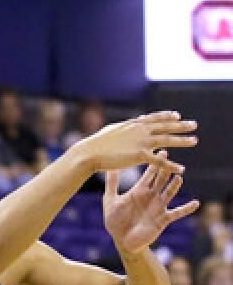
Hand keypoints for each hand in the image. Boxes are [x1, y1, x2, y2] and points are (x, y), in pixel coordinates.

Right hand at [72, 111, 196, 174]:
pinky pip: (159, 161)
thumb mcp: (112, 131)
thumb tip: (128, 124)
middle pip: (165, 126)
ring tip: (194, 141)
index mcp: (133, 124)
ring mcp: (141, 142)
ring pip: (167, 140)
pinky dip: (171, 165)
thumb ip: (124, 128)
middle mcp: (140, 130)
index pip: (154, 118)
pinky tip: (181, 169)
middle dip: (181, 125)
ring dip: (182, 141)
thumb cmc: (96, 144)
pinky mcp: (139, 155)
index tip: (177, 115)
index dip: (166, 116)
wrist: (89, 153)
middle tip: (194, 125)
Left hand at [103, 155, 199, 253]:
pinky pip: (176, 213)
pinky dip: (186, 208)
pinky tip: (195, 203)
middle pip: (160, 180)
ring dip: (174, 186)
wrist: (122, 240)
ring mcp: (158, 207)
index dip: (154, 164)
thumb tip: (109, 167)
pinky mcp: (162, 219)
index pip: (149, 174)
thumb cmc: (115, 220)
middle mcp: (151, 197)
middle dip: (165, 170)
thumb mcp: (111, 200)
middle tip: (170, 158)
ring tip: (179, 177)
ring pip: (169, 193)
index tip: (160, 152)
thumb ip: (112, 184)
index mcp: (138, 191)